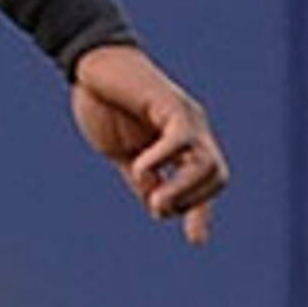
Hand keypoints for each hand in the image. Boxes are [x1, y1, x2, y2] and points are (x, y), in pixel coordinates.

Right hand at [68, 43, 228, 245]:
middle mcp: (191, 130)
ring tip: (153, 200)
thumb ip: (142, 177)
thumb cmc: (104, 104)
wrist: (90, 66)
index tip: (195, 240)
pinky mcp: (168, 104)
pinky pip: (180, 138)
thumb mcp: (123, 152)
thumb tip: (159, 206)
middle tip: (155, 208)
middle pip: (216, 175)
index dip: (201, 212)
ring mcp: (183, 117)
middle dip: (192, 201)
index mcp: (182, 143)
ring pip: (206, 162)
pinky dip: (163, 158)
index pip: (207, 183)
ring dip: (183, 190)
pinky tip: (139, 167)